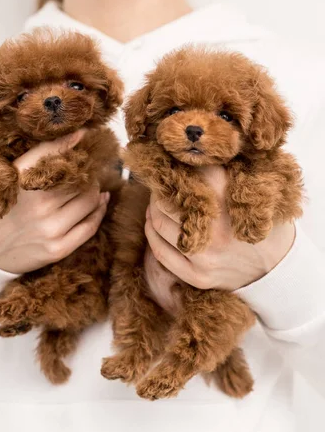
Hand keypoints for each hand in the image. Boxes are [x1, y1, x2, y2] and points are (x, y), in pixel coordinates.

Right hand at [0, 130, 109, 273]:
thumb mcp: (3, 176)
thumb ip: (35, 158)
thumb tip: (79, 134)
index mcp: (19, 179)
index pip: (55, 152)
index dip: (74, 143)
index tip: (85, 135)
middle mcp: (37, 203)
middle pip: (80, 178)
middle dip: (86, 171)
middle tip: (85, 169)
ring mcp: (49, 228)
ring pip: (90, 200)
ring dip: (94, 190)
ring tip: (90, 185)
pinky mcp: (57, 248)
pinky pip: (90, 226)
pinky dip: (99, 211)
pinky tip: (100, 202)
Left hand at [144, 165, 294, 294]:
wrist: (279, 267)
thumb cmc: (263, 222)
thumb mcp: (254, 191)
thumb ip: (226, 173)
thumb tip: (191, 155)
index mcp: (228, 200)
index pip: (188, 174)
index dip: (176, 167)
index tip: (171, 165)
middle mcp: (214, 230)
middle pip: (167, 200)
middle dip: (162, 189)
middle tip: (162, 184)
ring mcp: (203, 255)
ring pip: (160, 224)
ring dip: (153, 209)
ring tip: (157, 201)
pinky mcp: (196, 275)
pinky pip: (161, 252)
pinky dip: (152, 233)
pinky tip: (153, 223)